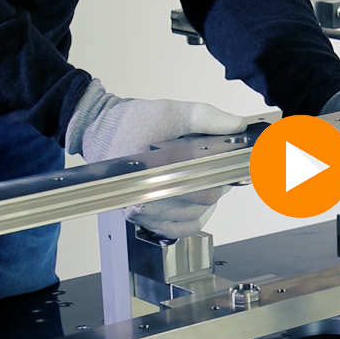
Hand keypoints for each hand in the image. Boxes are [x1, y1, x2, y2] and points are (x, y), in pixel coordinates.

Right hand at [66, 79, 246, 237]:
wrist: (102, 132)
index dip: (224, 168)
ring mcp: (143, 208)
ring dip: (209, 198)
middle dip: (219, 180)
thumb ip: (206, 118)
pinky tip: (199, 201)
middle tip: (224, 165)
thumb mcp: (171, 111)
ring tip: (209, 178)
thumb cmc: (130, 122)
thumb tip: (236, 126)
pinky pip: (178, 228)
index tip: (237, 160)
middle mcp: (145, 193)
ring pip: (193, 215)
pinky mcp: (143, 216)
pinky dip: (195, 217)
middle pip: (202, 198)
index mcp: (152, 165)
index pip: (202, 176)